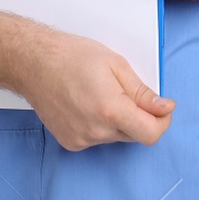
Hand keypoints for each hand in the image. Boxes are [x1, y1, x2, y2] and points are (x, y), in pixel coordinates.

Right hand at [19, 30, 173, 149]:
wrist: (34, 63)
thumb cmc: (72, 57)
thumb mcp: (117, 65)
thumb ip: (143, 92)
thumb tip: (165, 108)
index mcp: (111, 110)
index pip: (151, 134)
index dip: (162, 121)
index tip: (162, 108)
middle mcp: (95, 131)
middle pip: (135, 134)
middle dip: (139, 116)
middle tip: (125, 90)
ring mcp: (81, 140)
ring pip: (116, 136)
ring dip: (118, 119)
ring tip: (100, 93)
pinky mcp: (71, 143)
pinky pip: (98, 138)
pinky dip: (101, 124)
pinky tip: (88, 104)